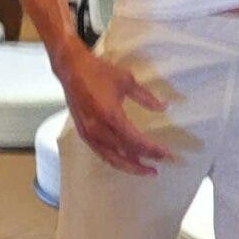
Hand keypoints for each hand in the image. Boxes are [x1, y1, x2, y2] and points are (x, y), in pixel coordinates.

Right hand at [54, 46, 173, 176]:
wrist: (71, 69)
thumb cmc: (99, 72)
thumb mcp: (127, 81)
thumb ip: (146, 97)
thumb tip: (164, 107)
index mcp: (111, 116)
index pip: (136, 141)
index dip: (153, 150)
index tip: (167, 156)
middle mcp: (99, 129)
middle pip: (125, 154)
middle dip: (143, 163)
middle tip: (157, 169)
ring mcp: (89, 134)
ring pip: (112, 158)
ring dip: (129, 166)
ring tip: (144, 169)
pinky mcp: (83, 134)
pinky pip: (101, 153)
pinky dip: (115, 159)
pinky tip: (125, 160)